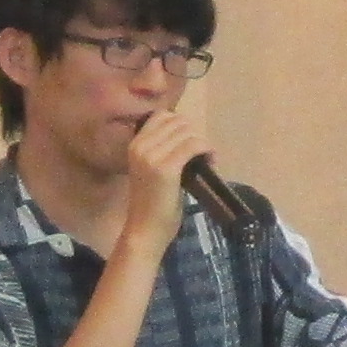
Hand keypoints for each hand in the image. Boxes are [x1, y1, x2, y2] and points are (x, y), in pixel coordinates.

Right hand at [122, 98, 209, 247]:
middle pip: (178, 123)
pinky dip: (207, 149)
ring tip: (207, 158)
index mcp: (135, 144)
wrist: (145, 230)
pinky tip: (211, 160)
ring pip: (188, 133)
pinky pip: (194, 146)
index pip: (162, 116)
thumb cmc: (150, 205)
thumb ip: (160, 150)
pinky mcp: (167, 168)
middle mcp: (141, 146)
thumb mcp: (149, 170)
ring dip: (202, 143)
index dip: (181, 126)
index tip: (189, 142)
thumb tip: (186, 137)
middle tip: (201, 153)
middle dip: (194, 134)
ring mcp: (153, 156)